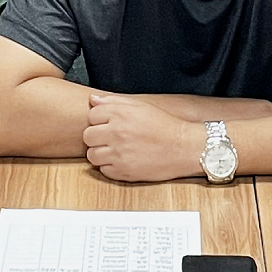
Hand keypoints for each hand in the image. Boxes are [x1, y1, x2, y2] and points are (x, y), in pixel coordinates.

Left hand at [83, 96, 203, 181]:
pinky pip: (104, 170)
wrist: (183, 147)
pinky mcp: (123, 171)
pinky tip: (123, 161)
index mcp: (120, 114)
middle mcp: (116, 132)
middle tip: (110, 138)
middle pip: (88, 136)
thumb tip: (93, 99)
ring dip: (101, 154)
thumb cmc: (164, 125)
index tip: (109, 124)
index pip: (91, 115)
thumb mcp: (141, 106)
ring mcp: (118, 153)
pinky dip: (110, 167)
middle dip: (97, 137)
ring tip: (116, 151)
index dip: (99, 120)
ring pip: (92, 155)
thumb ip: (114, 101)